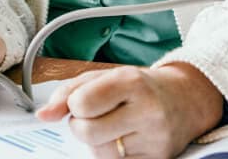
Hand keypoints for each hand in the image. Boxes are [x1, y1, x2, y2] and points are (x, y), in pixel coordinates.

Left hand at [36, 62, 223, 158]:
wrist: (185, 99)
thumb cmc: (139, 85)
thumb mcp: (105, 76)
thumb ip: (68, 91)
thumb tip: (43, 115)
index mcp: (131, 81)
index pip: (82, 102)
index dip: (75, 105)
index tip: (83, 101)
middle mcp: (147, 110)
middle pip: (88, 132)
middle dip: (81, 126)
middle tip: (93, 116)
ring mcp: (155, 140)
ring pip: (100, 153)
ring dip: (96, 142)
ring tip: (112, 126)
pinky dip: (111, 155)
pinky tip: (124, 140)